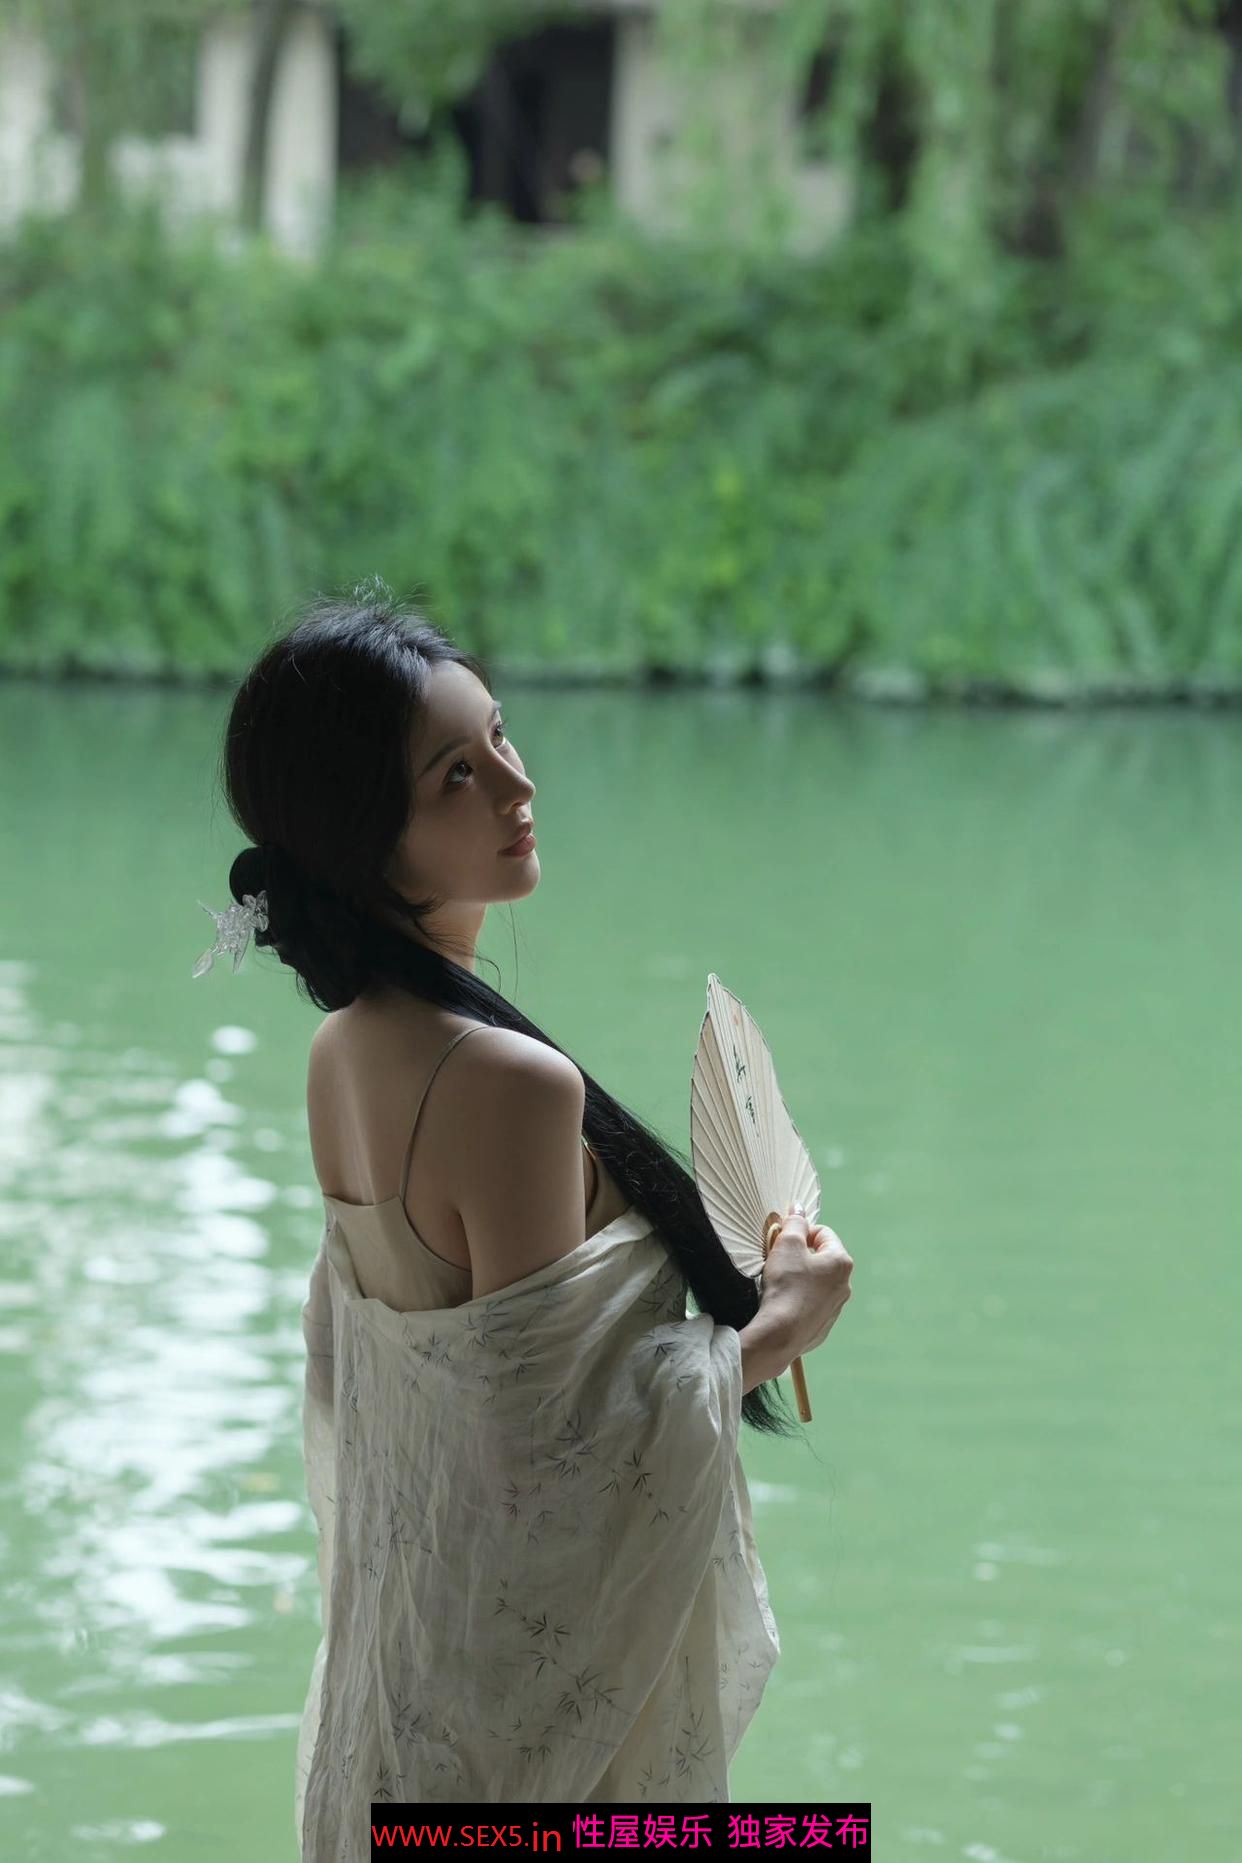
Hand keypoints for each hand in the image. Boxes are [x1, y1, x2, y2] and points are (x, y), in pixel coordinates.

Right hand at [759, 1203, 853, 1357]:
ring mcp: (835, 1308)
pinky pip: (810, 1305)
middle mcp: (844, 1285)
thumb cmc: (786, 1284)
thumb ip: (795, 1223)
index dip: (800, 1232)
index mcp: (841, 1262)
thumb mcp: (787, 1244)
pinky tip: (783, 1304)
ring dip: (800, 1278)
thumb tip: (799, 1208)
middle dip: (800, 1256)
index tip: (782, 1240)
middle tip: (778, 1260)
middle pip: (821, 1258)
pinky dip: (798, 1300)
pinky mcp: (822, 1326)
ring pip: (816, 1282)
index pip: (823, 1233)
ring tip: (779, 1283)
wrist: (780, 1334)